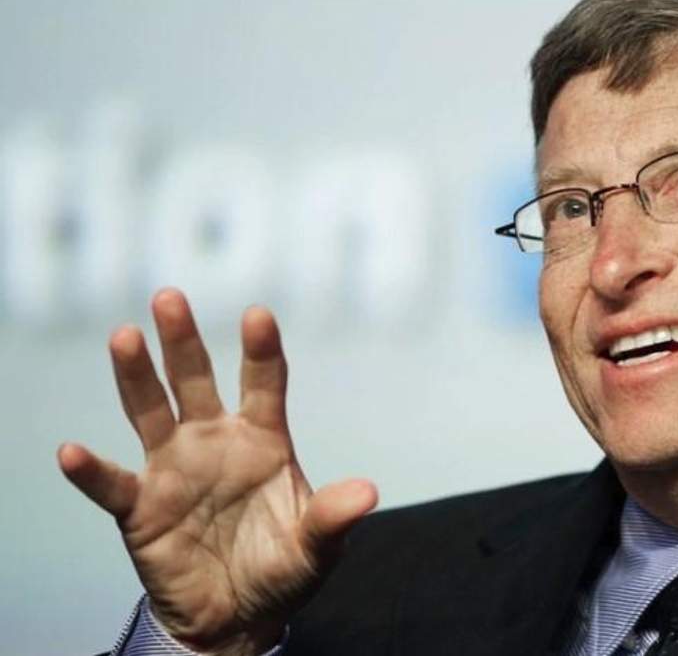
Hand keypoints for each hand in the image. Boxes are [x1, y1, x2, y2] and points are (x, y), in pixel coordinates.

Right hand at [58, 289, 377, 655]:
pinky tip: (72, 452)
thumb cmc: (282, 569)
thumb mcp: (317, 547)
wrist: (239, 617)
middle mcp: (214, 441)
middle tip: (170, 298)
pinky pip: (112, 484)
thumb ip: (334, 517)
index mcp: (263, 440)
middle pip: (196, 381)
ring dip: (135, 377)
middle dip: (183, 341)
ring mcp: (173, 469)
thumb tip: (368, 493)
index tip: (259, 315)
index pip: (264, 383)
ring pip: (150, 412)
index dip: (261, 350)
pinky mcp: (140, 507)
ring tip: (125, 337)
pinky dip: (91, 471)